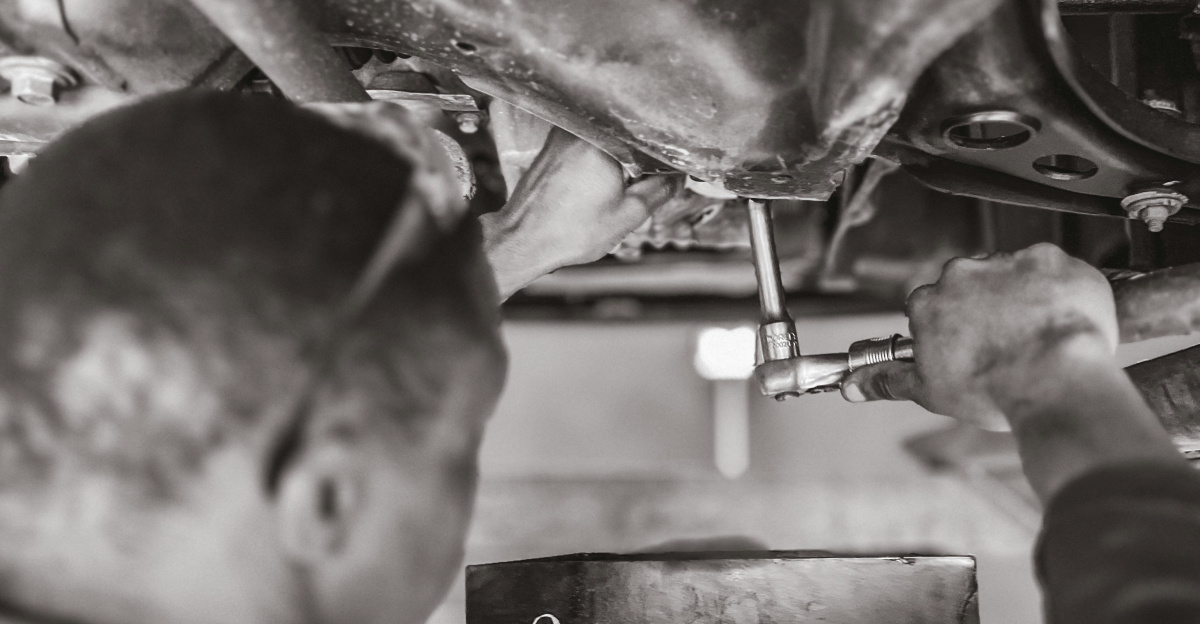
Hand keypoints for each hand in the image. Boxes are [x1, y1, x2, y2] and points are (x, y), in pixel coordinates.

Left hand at [480, 127, 679, 299]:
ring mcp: (562, 135)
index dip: (662, 147)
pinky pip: (586, 143)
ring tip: (626, 179)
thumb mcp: (627, 216)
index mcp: (602, 141)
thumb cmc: (570, 231)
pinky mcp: (552, 146)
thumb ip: (658, 192)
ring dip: (618, 155)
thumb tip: (677, 178)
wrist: (524, 239)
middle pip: (624, 131)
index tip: (671, 163)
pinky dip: (598, 158)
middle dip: (640, 152)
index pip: (645, 130)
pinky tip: (600, 181)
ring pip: (605, 137)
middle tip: (651, 175)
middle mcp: (579, 129)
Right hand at [841, 243, 1119, 430]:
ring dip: (1026, 296)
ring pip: (1015, 273)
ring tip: (1042, 334)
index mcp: (929, 302)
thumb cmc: (993, 390)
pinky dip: (1061, 289)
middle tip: (1008, 342)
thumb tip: (853, 385)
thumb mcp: (930, 391)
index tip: (969, 345)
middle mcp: (963, 274)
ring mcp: (1007, 262)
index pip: (934, 305)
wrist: (1053, 381)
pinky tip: (1065, 319)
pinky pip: (1055, 268)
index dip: (954, 327)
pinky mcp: (1051, 259)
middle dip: (988, 306)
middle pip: (973, 283)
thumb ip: (889, 380)